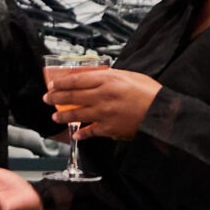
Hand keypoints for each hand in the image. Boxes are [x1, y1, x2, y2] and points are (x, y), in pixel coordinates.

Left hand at [43, 67, 161, 141]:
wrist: (161, 112)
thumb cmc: (148, 92)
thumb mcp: (129, 76)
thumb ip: (110, 76)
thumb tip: (94, 76)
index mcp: (107, 79)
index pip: (76, 80)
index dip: (61, 83)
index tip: (52, 84)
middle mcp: (102, 95)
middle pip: (72, 96)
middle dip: (56, 98)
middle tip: (47, 99)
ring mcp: (104, 113)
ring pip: (77, 114)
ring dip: (63, 116)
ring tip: (55, 117)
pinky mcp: (109, 128)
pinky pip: (91, 131)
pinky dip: (82, 133)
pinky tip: (76, 133)